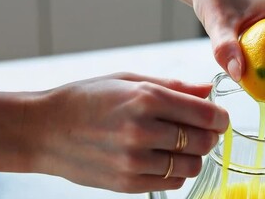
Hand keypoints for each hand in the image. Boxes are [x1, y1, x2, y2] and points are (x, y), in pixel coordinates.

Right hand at [26, 72, 228, 192]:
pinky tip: (162, 158)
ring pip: (191, 165)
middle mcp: (143, 131)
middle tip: (199, 129)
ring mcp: (135, 161)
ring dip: (193, 155)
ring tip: (177, 144)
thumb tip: (208, 91)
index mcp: (146, 99)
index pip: (205, 114)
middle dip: (209, 135)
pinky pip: (172, 182)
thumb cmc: (86, 99)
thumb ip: (173, 87)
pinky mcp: (127, 183)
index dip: (220, 117)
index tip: (219, 117)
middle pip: (203, 142)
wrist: (45, 129)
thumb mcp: (128, 81)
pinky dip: (175, 171)